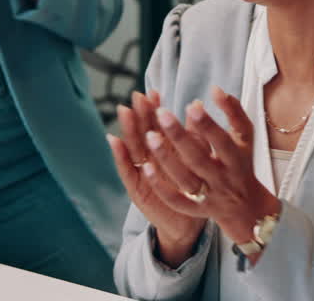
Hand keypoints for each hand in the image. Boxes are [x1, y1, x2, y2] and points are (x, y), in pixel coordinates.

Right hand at [108, 91, 205, 266]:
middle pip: (142, 132)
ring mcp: (140, 172)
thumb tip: (198, 107)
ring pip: (132, 147)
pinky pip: (127, 171)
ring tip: (124, 111)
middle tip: (137, 97)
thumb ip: (195, 135)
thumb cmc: (193, 186)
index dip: (154, 109)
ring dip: (128, 129)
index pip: (157, 125)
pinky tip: (115, 142)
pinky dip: (120, 156)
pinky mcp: (136, 189)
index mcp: (164, 150)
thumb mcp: (195, 159)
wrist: (187, 222)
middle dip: (140, 114)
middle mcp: (149, 158)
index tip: (154, 93)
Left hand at [140, 87, 280, 261]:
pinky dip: (161, 186)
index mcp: (236, 159)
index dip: (207, 124)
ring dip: (166, 159)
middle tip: (161, 113)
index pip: (221, 141)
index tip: (191, 104)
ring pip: (184, 179)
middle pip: (198, 159)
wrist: (246, 206)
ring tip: (149, 136)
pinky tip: (145, 167)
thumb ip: (234, 112)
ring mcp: (208, 196)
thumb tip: (215, 89)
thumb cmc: (242, 161)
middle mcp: (223, 179)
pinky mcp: (195, 210)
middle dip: (179, 136)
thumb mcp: (245, 137)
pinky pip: (176, 200)